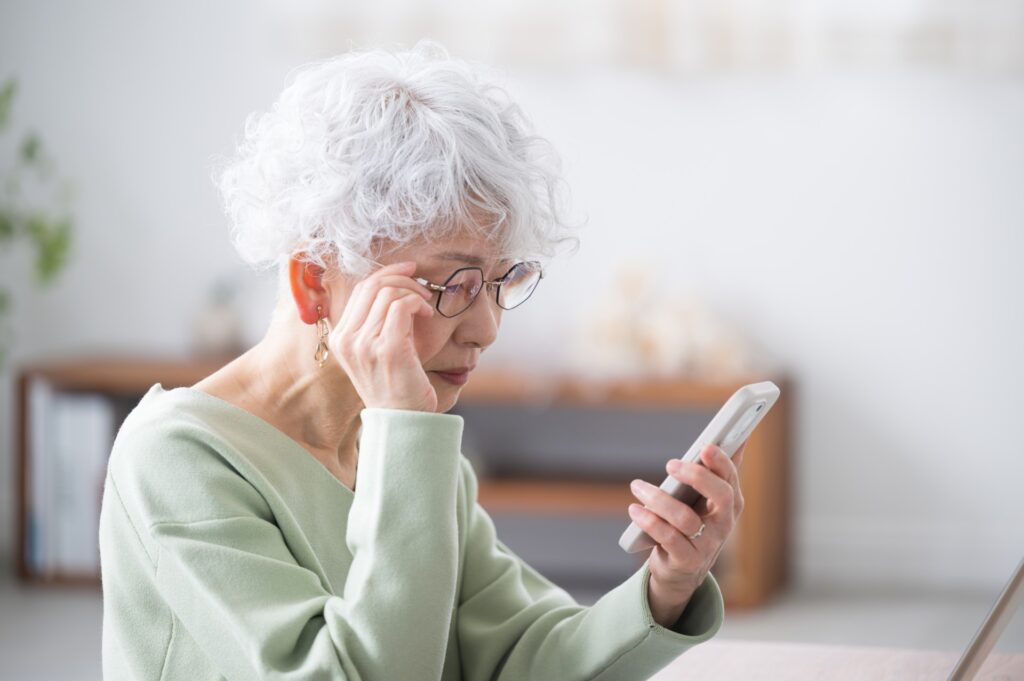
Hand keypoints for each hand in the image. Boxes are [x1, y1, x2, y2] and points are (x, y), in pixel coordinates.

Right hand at [329, 260, 438, 411]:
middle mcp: (346, 340)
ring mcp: (364, 345)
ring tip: (426, 306)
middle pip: (372, 285)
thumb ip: (377, 321)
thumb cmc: (396, 384)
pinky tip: (427, 314)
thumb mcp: (377, 350)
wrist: (402, 421)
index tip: (410, 270)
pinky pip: (401, 307)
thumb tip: (395, 285)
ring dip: (414, 292)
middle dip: (402, 278)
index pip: (360, 288)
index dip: (387, 273)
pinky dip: (417, 303)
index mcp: (340, 337)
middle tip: (423, 288)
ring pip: (388, 293)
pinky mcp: (387, 349)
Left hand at [627, 440, 746, 627]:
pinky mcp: (687, 560)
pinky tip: (635, 509)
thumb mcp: (707, 500)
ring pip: (685, 517)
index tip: (705, 446)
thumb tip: (738, 437)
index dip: (721, 461)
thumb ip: (718, 472)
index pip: (731, 478)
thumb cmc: (694, 525)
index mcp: (731, 504)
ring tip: (637, 486)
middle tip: (670, 464)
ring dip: (658, 498)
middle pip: (721, 495)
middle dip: (697, 476)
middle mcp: (724, 523)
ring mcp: (707, 544)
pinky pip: (668, 538)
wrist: (681, 571)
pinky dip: (649, 521)